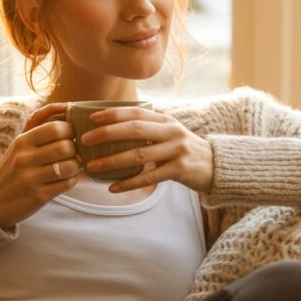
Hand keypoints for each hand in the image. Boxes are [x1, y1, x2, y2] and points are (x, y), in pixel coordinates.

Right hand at [0, 102, 83, 227]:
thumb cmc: (11, 168)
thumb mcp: (18, 143)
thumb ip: (38, 122)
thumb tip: (65, 105)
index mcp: (22, 141)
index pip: (56, 128)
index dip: (70, 131)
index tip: (70, 137)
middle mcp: (25, 158)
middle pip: (66, 147)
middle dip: (76, 150)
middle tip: (73, 153)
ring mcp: (31, 178)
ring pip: (70, 166)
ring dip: (76, 166)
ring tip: (71, 167)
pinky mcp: (39, 196)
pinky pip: (68, 184)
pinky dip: (73, 180)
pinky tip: (67, 179)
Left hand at [79, 105, 213, 193]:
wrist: (216, 166)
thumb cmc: (183, 151)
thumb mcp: (169, 133)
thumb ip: (148, 129)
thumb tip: (113, 129)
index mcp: (165, 120)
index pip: (135, 112)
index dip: (112, 113)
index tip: (91, 118)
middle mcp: (171, 131)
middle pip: (134, 130)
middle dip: (107, 134)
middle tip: (84, 140)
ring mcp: (176, 150)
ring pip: (139, 155)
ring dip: (112, 161)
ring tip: (92, 168)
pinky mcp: (180, 170)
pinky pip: (149, 177)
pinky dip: (129, 183)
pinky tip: (113, 188)